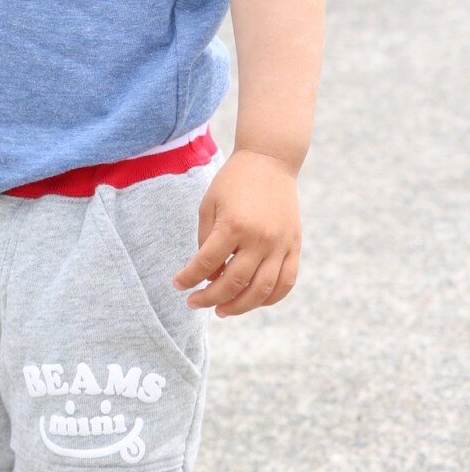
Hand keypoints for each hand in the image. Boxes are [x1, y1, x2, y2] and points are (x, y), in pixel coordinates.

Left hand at [172, 149, 301, 317]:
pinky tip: (253, 301)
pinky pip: (286, 282)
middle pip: (234, 283)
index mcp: (234, 225)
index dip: (189, 278)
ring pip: (262, 291)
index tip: (178, 286)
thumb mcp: (209, 204)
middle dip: (210, 298)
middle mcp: (260, 239)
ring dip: (240, 307)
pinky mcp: (294, 246)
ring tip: (221, 310)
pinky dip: (270, 298)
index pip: (207, 263)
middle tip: (195, 303)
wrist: (269, 160)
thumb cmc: (233, 181)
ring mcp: (280, 245)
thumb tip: (209, 274)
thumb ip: (206, 240)